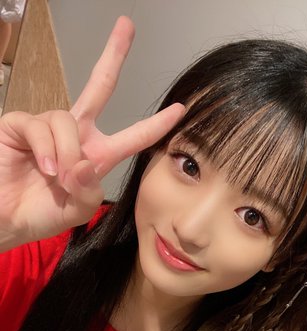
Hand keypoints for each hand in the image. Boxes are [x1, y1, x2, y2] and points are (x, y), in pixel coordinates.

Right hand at [0, 16, 183, 250]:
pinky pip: (41, 126)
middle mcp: (74, 135)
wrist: (7, 220)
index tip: (180, 110)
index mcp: (96, 156)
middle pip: (98, 87)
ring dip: (67, 153)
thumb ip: (90, 191)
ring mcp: (47, 127)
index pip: (132, 136)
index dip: (155, 124)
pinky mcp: (20, 124)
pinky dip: (47, 150)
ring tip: (57, 178)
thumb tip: (84, 162)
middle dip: (113, 56)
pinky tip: (44, 168)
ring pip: (69, 120)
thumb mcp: (77, 210)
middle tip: (127, 26)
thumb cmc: (42, 214)